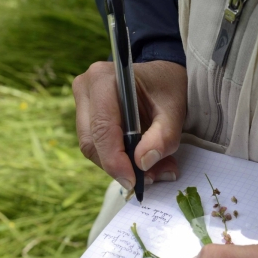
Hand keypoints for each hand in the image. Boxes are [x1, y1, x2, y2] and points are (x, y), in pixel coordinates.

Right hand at [72, 60, 186, 188]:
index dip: (115, 160)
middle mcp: (86, 88)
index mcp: (104, 79)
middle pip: (92, 142)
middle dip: (118, 166)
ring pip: (91, 147)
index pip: (102, 128)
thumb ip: (163, 137)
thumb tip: (143, 163)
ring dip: (119, 166)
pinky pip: (96, 146)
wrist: (160, 76)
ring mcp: (82, 102)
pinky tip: (140, 160)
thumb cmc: (167, 87)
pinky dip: (117, 159)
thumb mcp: (175, 110)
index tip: (134, 181)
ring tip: (152, 170)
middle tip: (149, 178)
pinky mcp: (85, 116)